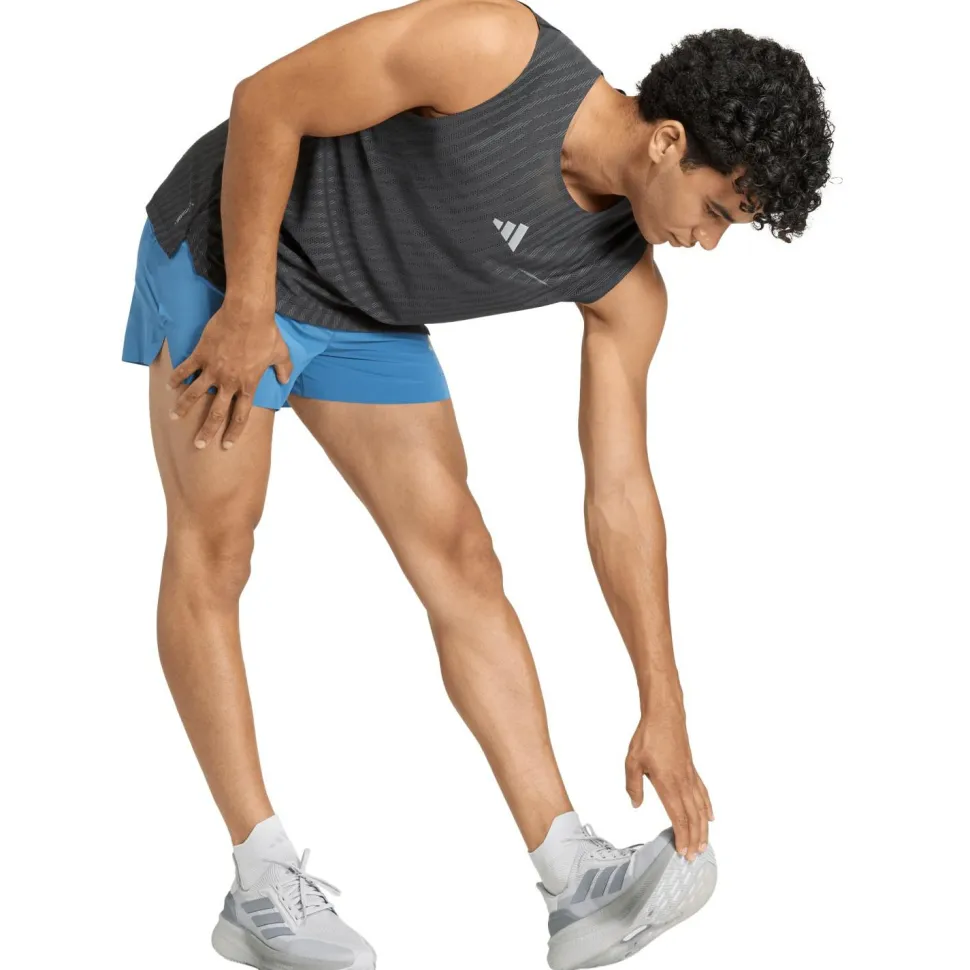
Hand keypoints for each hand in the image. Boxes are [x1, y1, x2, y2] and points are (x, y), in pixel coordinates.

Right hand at [168, 303, 292, 448]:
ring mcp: (213, 369)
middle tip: (198, 445)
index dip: (233, 433)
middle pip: (216, 414)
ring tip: (174, 417)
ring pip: (194, 394)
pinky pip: (186, 369)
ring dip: (183, 407)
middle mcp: (229, 382)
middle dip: (206, 432)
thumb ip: (284, 370)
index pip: (240, 416)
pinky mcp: (201, 354)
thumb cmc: (266, 333)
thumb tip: (286, 379)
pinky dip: (177, 378)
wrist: (248, 313)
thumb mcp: (282, 354)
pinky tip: (170, 386)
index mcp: (248, 385)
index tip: (226, 446)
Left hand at [625, 701, 713, 860]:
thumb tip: (636, 804)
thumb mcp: (632, 761)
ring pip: (701, 808)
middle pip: (693, 818)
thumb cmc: (648, 736)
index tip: (683, 852)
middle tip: (694, 857)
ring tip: (704, 844)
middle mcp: (683, 783)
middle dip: (695, 839)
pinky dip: (708, 807)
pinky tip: (710, 816)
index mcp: (668, 784)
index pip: (678, 817)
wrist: (665, 715)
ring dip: (704, 828)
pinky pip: (703, 793)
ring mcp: (690, 776)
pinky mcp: (692, 769)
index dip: (682, 837)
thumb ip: (634, 785)